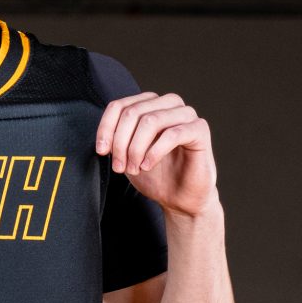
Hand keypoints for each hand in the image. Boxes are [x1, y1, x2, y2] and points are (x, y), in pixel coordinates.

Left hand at [96, 90, 217, 218]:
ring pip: (151, 121)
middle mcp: (169, 104)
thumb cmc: (156, 176)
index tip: (102, 151)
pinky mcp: (199, 129)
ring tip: (134, 168)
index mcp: (150, 105)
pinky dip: (155, 151)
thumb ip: (116, 140)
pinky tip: (147, 165)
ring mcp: (186, 114)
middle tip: (119, 167)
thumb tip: (102, 137)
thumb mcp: (127, 155)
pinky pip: (172, 134)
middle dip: (120, 142)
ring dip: (136, 148)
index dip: (106, 128)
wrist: (180, 198)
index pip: (119, 106)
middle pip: (133, 112)